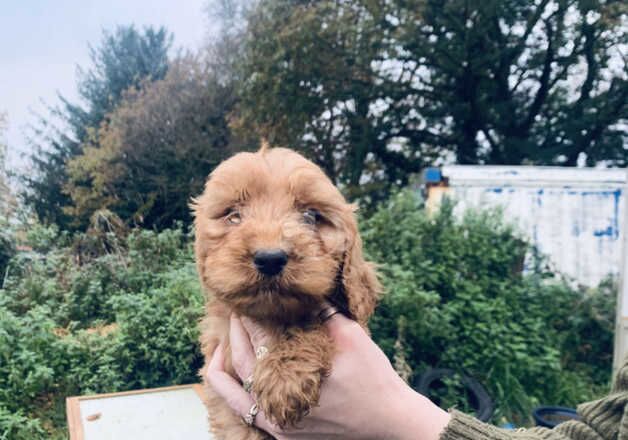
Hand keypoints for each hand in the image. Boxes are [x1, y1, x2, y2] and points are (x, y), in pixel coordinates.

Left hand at [206, 313, 450, 439]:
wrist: (389, 421)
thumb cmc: (374, 378)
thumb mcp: (352, 338)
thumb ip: (323, 314)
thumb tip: (302, 293)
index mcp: (296, 374)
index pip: (261, 341)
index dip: (250, 320)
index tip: (246, 303)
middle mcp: (281, 403)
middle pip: (243, 364)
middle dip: (235, 336)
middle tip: (235, 315)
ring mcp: (280, 424)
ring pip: (235, 397)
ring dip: (221, 370)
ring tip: (215, 350)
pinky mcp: (285, 435)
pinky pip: (248, 415)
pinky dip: (234, 396)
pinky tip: (232, 381)